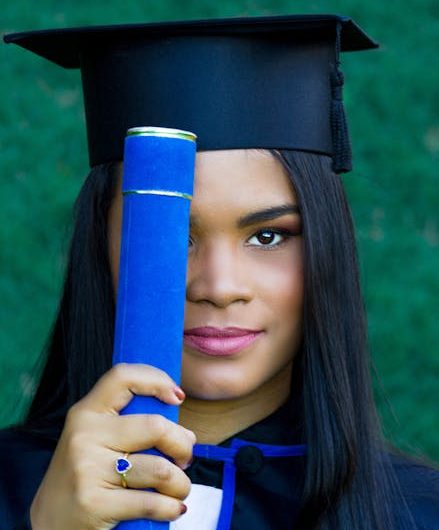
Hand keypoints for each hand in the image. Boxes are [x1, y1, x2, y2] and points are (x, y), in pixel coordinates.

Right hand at [30, 363, 194, 529]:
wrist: (47, 525)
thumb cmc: (86, 475)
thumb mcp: (95, 439)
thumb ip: (131, 426)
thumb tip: (187, 435)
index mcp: (86, 412)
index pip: (123, 376)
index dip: (157, 379)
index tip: (177, 396)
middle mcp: (85, 435)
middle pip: (156, 426)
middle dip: (183, 445)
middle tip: (185, 459)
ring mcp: (87, 468)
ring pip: (160, 469)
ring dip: (180, 484)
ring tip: (178, 489)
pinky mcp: (94, 503)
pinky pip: (152, 502)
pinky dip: (171, 507)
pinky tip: (172, 508)